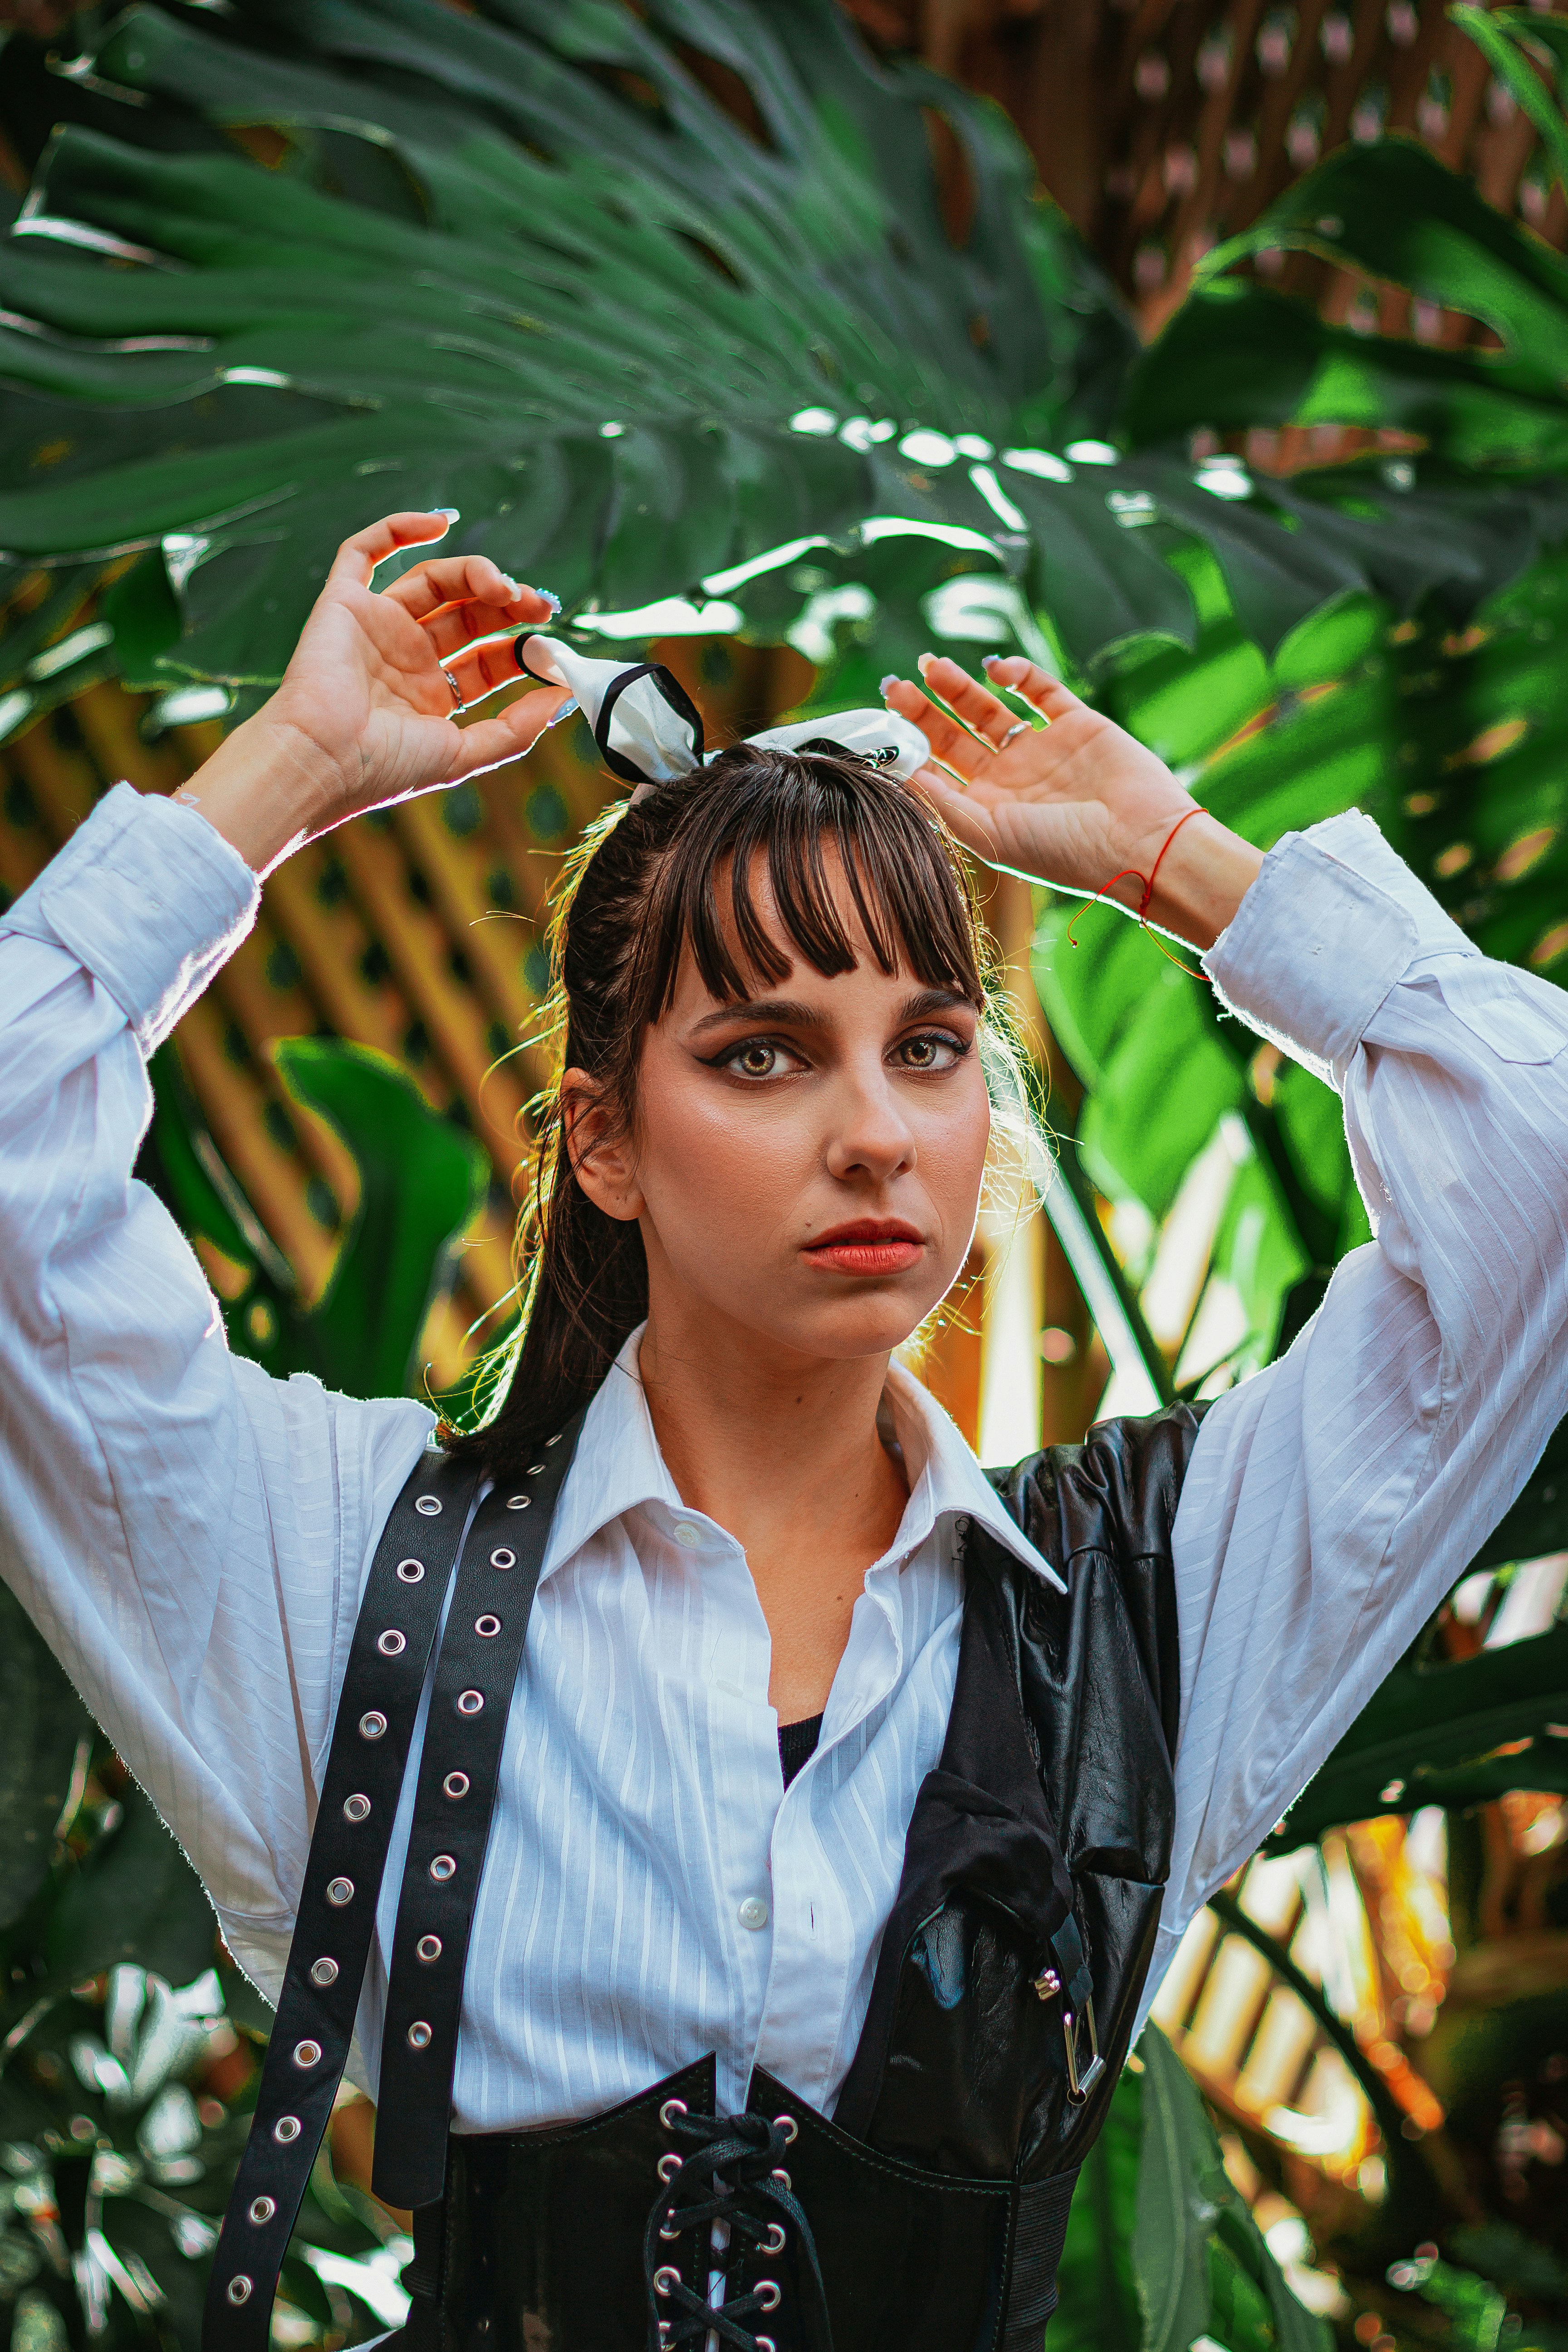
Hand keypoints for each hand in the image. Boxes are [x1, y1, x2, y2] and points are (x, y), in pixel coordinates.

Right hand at [176, 512, 575, 871]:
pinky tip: (441, 520)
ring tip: (503, 585)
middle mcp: (404, 659)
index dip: (520, 647)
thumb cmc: (384, 768)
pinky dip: (399, 527)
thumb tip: (562, 697)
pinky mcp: (342, 603)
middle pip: (467, 615)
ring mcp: (374, 628)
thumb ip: (516, 730)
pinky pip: (363, 552)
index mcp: (431, 698)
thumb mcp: (464, 754)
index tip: (548, 645)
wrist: (319, 760)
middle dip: (506, 605)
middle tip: (539, 605)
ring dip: (474, 573)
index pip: (486, 660)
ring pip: (433, 581)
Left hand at [883, 654, 1261, 950]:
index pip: (936, 768)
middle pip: (956, 735)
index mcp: (986, 809)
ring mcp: (1043, 749)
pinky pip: (1040, 689)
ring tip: (933, 666)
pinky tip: (994, 668)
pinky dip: (1017, 673)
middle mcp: (1010, 779)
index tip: (883, 717)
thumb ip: (940, 803)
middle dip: (925, 709)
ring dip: (960, 687)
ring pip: (990, 708)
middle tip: (897, 684)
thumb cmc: (1061, 851)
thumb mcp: (988, 836)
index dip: (909, 742)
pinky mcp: (1077, 723)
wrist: (1137, 842)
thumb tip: (896, 771)